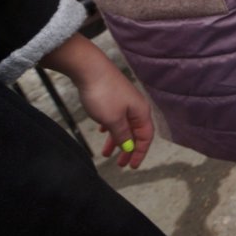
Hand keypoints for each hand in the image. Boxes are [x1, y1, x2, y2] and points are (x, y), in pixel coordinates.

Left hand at [41, 34, 153, 168]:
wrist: (89, 68)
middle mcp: (136, 107)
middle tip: (120, 164)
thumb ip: (122, 135)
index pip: (146, 137)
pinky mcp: (113, 96)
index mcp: (141, 112)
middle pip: (135, 132)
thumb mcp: (113, 120)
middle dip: (128, 149)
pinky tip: (102, 130)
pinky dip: (110, 127)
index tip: (132, 166)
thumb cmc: (103, 94)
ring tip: (106, 153)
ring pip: (123, 125)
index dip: (140, 153)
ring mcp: (124, 100)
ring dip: (116, 140)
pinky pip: (115, 117)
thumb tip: (130, 146)